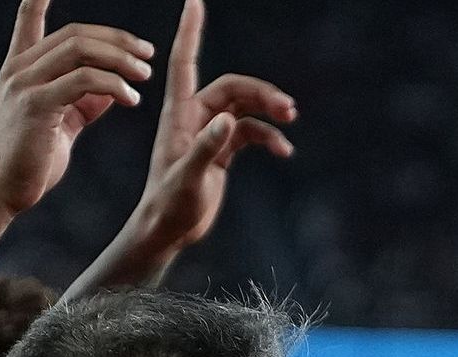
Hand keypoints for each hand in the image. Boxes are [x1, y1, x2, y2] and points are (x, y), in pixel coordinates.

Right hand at [0, 0, 156, 219]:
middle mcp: (20, 69)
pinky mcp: (37, 105)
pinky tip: (130, 98)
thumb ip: (83, 100)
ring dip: (120, 59)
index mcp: (21, 68)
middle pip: (76, 34)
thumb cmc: (31, 161)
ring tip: (144, 76)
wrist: (1, 192)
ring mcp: (25, 84)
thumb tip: (112, 86)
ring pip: (81, 51)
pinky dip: (113, 85)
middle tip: (147, 54)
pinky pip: (83, 81)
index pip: (29, 19)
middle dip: (117, 40)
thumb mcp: (61, 123)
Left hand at [107, 0, 295, 265]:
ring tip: (290, 121)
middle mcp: (194, 117)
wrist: (167, 233)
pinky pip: (251, 132)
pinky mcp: (221, 151)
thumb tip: (230, 120)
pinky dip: (269, 137)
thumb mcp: (186, 179)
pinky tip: (283, 152)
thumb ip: (207, 149)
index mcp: (179, 115)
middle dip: (261, 92)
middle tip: (288, 109)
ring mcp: (210, 133)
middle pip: (233, 87)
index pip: (184, 62)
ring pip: (245, 107)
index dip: (190, 31)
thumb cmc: (167, 207)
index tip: (194, 0)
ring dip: (269, 110)